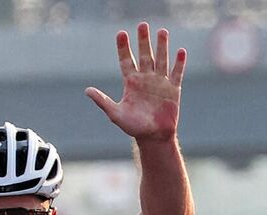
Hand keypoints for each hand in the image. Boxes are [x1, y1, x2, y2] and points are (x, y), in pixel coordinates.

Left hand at [86, 22, 185, 141]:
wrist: (153, 137)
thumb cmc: (134, 127)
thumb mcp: (116, 114)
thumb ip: (103, 101)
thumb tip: (87, 90)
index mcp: (131, 83)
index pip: (126, 60)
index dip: (123, 47)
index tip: (121, 33)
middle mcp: (146, 79)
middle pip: (144, 55)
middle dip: (143, 41)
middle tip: (143, 25)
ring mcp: (160, 82)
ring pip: (161, 60)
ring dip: (162, 46)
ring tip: (162, 31)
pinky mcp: (173, 89)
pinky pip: (176, 73)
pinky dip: (179, 63)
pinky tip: (180, 51)